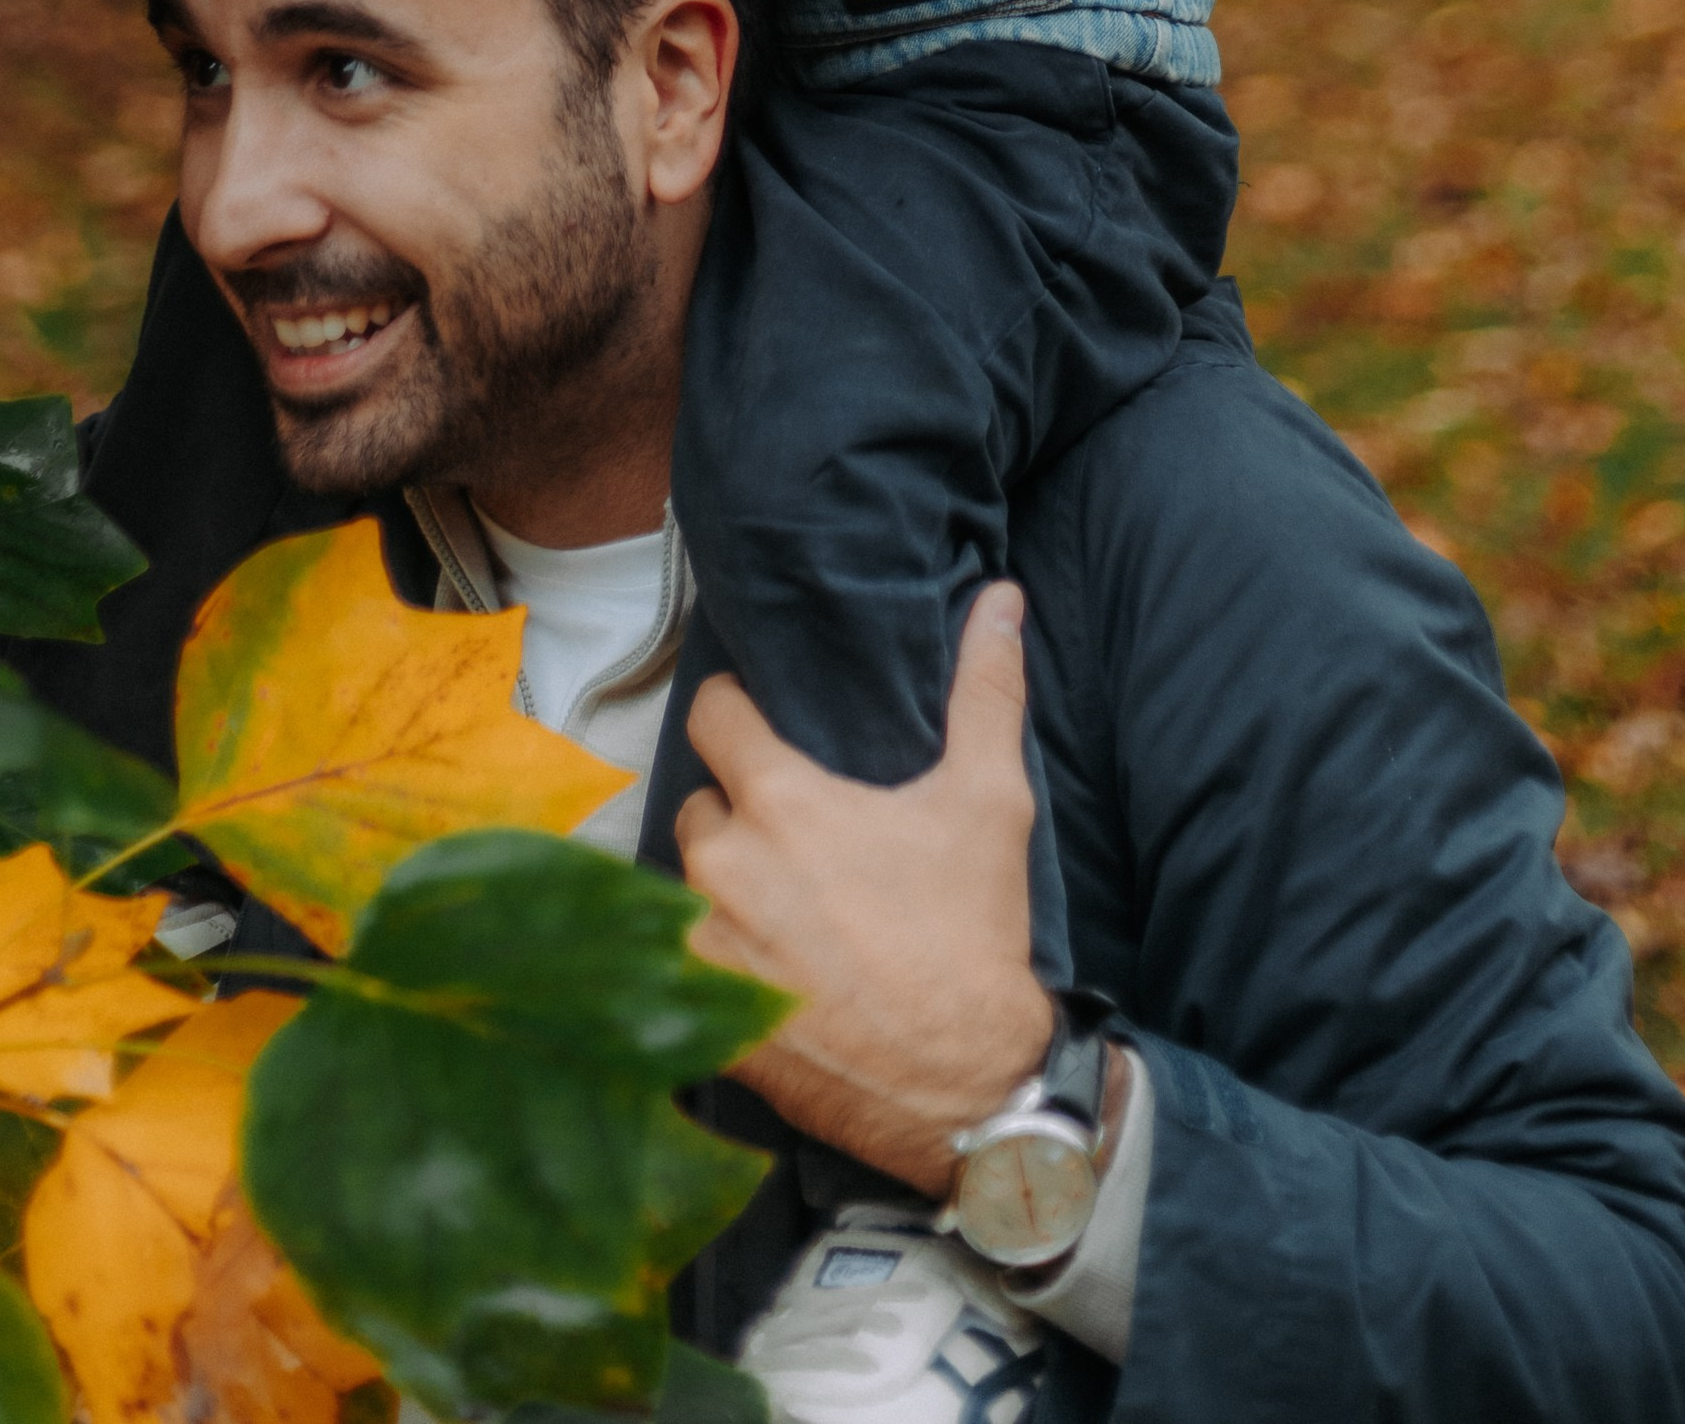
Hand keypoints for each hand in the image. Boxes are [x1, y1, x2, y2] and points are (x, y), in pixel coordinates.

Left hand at [675, 583, 1054, 1197]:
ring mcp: (704, 948)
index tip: (760, 727)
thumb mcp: (989, 802)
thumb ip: (985, 690)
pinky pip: (683, 961)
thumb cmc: (971, 935)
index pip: (711, 715)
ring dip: (725, 886)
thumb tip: (1001, 597)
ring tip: (788, 904)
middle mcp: (722, 868)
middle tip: (797, 836)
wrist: (964, 1087)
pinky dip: (717, 956)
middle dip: (739, 813)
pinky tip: (772, 965)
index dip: (737, 714)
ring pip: (688, 885)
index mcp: (779, 802)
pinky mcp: (701, 1014)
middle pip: (701, 804)